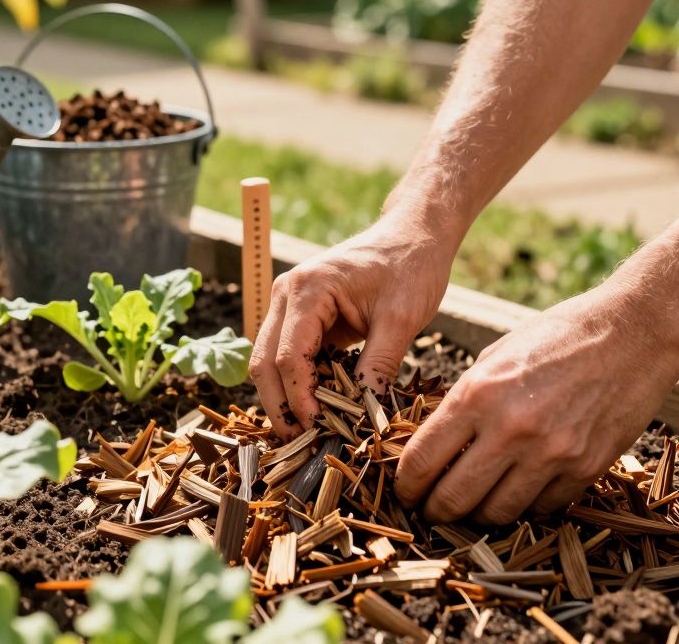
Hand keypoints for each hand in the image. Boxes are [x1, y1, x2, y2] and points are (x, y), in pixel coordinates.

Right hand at [249, 207, 455, 438]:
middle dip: (280, 405)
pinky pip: (288, 356)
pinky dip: (298, 383)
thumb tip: (365, 416)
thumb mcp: (401, 318)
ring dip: (285, 397)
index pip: (289, 357)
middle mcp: (286, 294)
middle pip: (265, 362)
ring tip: (308, 432)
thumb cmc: (410, 266)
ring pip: (269, 361)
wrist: (413, 234)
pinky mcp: (300, 316)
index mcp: (307, 289)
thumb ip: (379, 365)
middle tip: (301, 443)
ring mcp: (289, 304)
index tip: (317, 431)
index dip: (299, 399)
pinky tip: (318, 408)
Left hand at [394, 286, 678, 524]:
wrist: (634, 333)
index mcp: (478, 394)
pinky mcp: (585, 470)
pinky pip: (541, 507)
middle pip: (453, 498)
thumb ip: (463, 401)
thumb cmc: (558, 336)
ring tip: (471, 505)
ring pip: (496, 513)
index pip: (422, 460)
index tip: (405, 490)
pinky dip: (524, 505)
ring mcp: (551, 455)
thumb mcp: (494, 357)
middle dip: (434, 510)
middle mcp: (511, 430)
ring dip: (477, 514)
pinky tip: (517, 490)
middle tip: (430, 510)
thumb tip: (433, 443)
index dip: (406, 484)